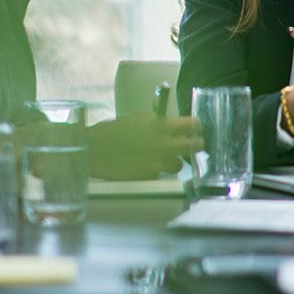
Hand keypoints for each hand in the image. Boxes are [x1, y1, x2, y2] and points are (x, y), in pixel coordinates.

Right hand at [87, 114, 201, 179]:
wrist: (96, 150)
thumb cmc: (115, 130)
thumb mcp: (140, 118)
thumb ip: (159, 121)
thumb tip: (173, 125)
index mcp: (163, 125)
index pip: (193, 124)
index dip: (197, 127)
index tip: (196, 129)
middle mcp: (165, 144)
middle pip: (195, 145)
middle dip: (196, 145)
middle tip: (192, 145)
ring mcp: (159, 161)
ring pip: (180, 164)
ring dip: (174, 161)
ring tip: (163, 157)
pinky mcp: (151, 175)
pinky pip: (161, 173)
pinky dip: (157, 170)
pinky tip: (146, 165)